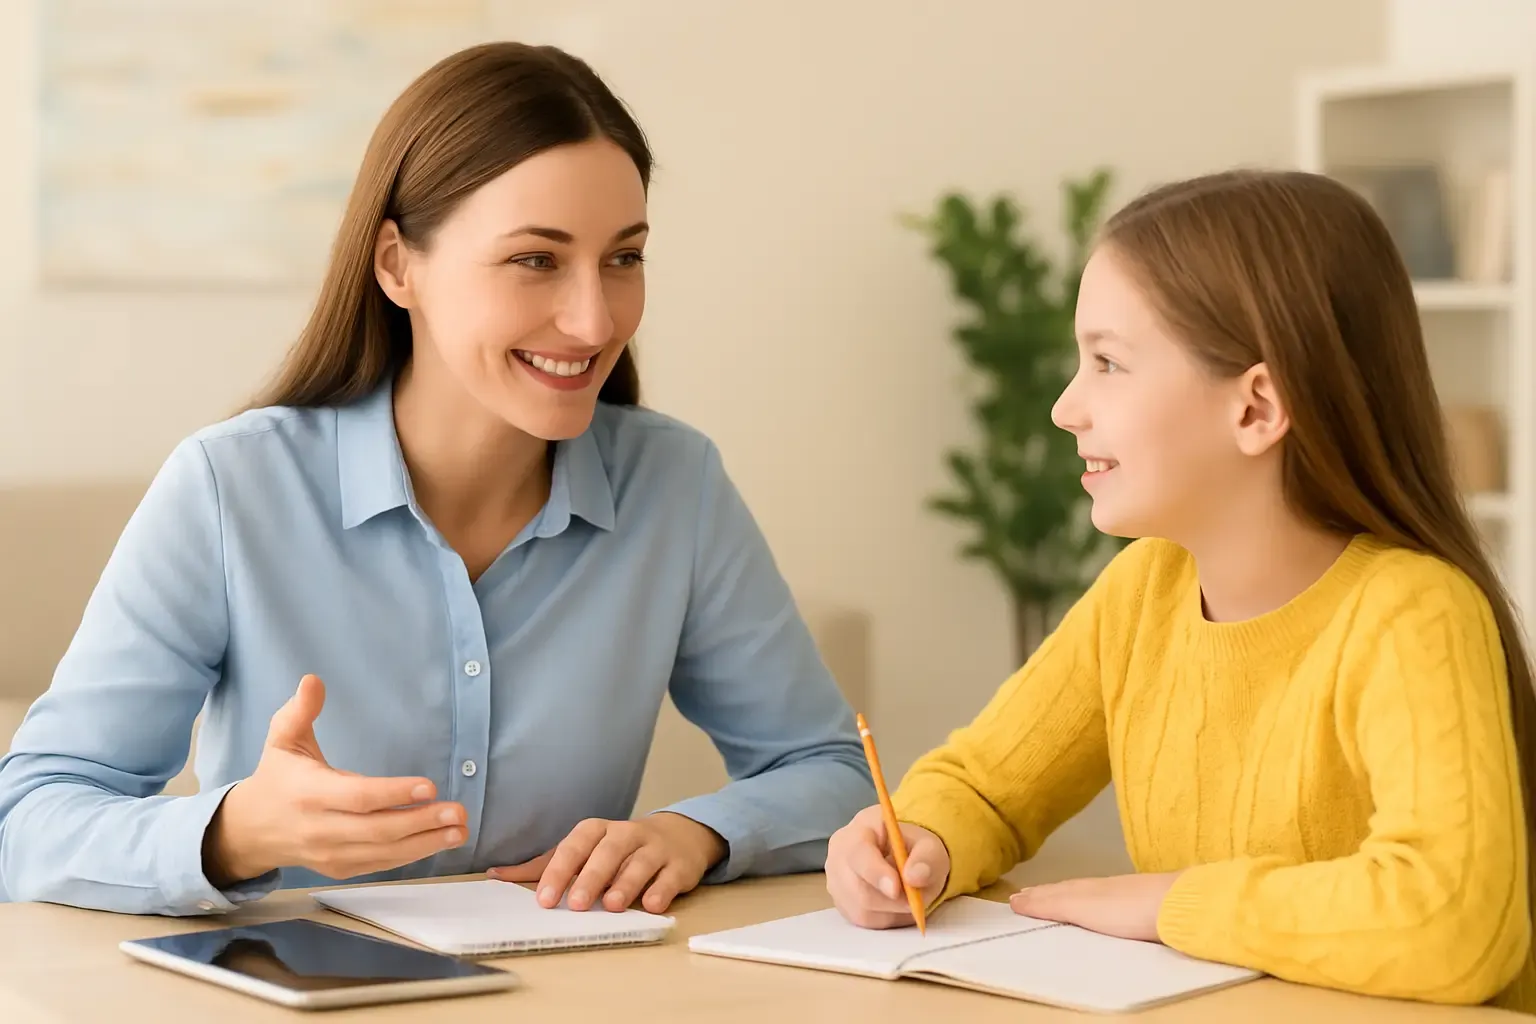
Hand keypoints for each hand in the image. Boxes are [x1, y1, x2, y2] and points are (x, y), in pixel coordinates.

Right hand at [202, 674, 466, 885]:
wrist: (250, 830)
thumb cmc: (277, 777)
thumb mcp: (282, 739)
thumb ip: (300, 711)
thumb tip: (313, 680)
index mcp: (307, 793)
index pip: (356, 797)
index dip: (393, 794)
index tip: (430, 786)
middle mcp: (319, 828)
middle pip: (376, 830)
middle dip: (421, 822)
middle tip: (458, 811)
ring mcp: (330, 854)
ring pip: (383, 853)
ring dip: (426, 843)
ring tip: (460, 828)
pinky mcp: (340, 868)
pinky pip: (380, 865)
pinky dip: (412, 855)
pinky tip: (440, 840)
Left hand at [487, 813, 726, 913]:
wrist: (678, 836)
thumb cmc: (619, 850)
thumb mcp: (583, 851)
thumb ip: (544, 865)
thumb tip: (495, 875)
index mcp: (598, 831)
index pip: (575, 846)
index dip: (559, 871)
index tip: (544, 899)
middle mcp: (627, 834)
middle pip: (608, 852)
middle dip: (591, 877)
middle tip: (576, 904)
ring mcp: (655, 849)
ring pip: (640, 862)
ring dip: (626, 883)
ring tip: (612, 905)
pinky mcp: (679, 865)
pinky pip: (670, 876)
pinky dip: (662, 889)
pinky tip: (652, 905)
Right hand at [825, 804, 949, 928]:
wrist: (904, 860)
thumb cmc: (912, 849)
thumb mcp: (929, 847)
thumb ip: (926, 858)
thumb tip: (915, 876)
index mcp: (859, 830)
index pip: (859, 853)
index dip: (875, 873)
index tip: (895, 889)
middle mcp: (839, 856)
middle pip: (857, 889)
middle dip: (891, 901)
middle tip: (915, 901)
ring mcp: (836, 882)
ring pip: (862, 910)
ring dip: (892, 911)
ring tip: (907, 898)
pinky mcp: (842, 905)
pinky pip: (863, 921)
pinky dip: (886, 918)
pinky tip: (896, 905)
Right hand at [1008, 872, 1181, 940]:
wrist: (1175, 905)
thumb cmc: (1125, 908)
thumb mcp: (1080, 907)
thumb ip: (1051, 903)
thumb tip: (1016, 898)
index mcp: (1082, 888)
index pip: (1053, 892)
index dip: (1035, 896)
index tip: (1016, 898)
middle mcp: (1099, 888)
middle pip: (1067, 890)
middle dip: (1047, 894)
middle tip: (1027, 896)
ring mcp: (1120, 895)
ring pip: (1085, 894)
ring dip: (1066, 897)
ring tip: (1054, 899)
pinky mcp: (1139, 905)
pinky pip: (1104, 902)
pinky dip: (1090, 902)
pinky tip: (1096, 908)